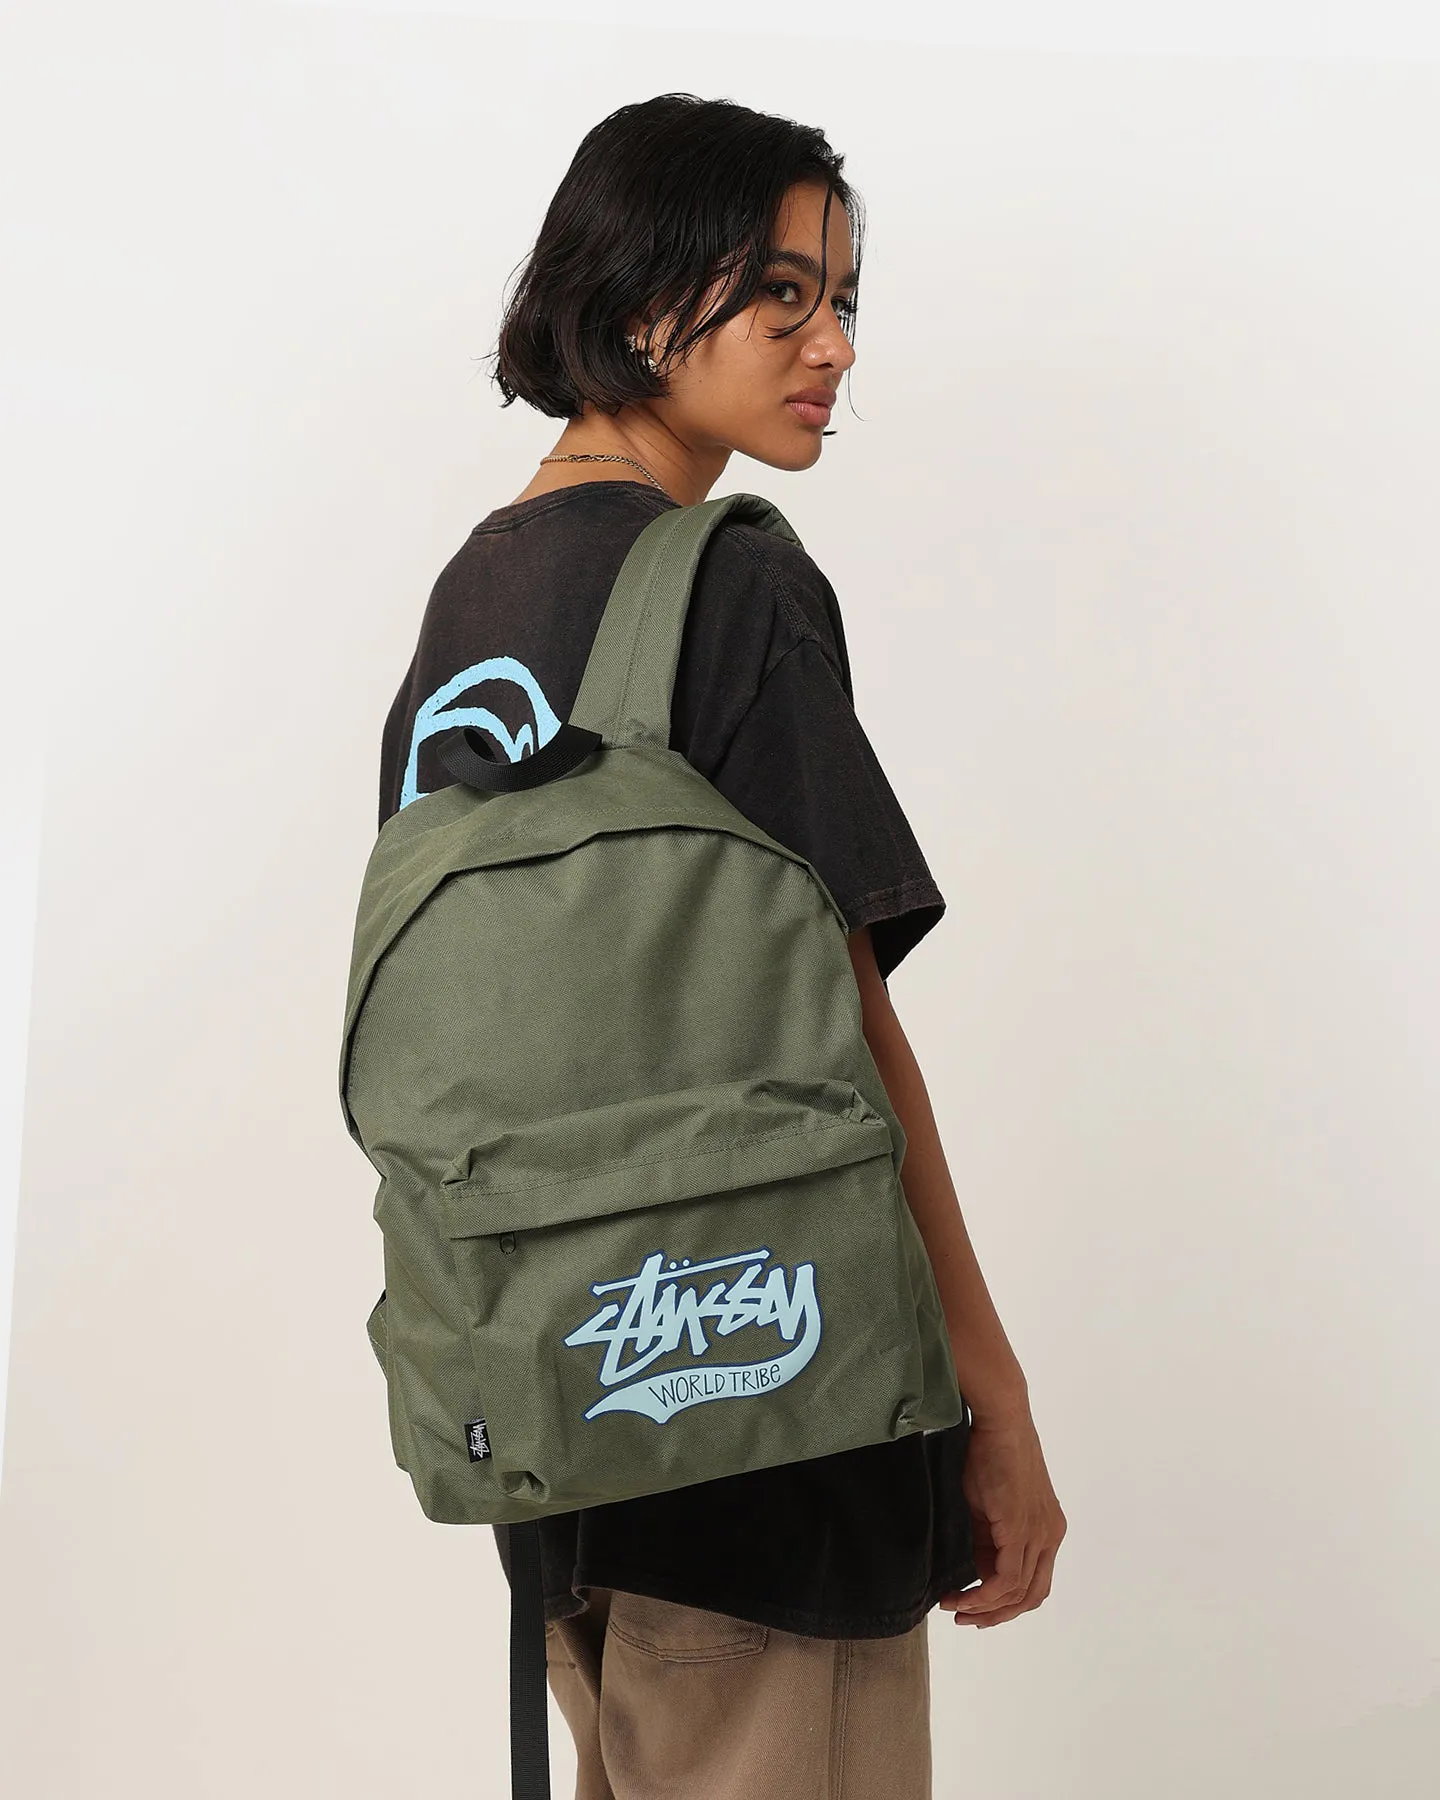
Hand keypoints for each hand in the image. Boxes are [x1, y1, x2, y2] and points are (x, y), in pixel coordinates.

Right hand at [937, 1401, 1066, 1628]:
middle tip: (965, 1617)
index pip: (1033, 1582)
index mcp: (1048, 1529)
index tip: (973, 1605)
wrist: (1000, 1421)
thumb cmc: (990, 1452)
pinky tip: (962, 1597)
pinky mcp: (1021, 1530)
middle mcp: (1051, 1536)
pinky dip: (983, 1595)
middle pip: (1031, 1596)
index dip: (1005, 1602)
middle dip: (996, 1614)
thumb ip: (989, 1537)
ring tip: (954, 1607)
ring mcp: (1039, 1534)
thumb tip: (977, 1568)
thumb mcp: (989, 1505)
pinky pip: (1006, 1579)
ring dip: (984, 1607)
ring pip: (1017, 1592)